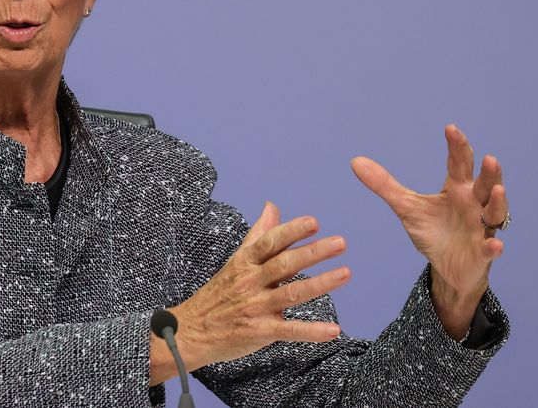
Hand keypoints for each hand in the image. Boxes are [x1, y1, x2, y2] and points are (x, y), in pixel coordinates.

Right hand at [152, 202, 349, 382]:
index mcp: (245, 262)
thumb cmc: (219, 293)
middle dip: (313, 252)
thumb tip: (272, 206)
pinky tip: (334, 329)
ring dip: (320, 284)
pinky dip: (312, 331)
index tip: (314, 222)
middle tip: (340, 243)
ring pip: (292, 293)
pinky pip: (290, 331)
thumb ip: (258, 234)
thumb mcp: (236, 260)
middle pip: (284, 264)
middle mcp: (251, 282)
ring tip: (345, 274)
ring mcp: (256, 307)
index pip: (270, 242)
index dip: (292, 232)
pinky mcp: (261, 331)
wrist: (192, 331)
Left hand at [350, 124, 508, 337]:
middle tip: (489, 158)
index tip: (450, 128)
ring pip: (496, 211)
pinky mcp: (483, 252)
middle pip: (485, 184)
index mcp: (456, 189)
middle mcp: (474, 204)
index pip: (458, 164)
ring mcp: (482, 227)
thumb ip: (385, 185)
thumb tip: (355, 161)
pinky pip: (491, 248)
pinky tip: (495, 244)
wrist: (447, 267)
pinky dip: (494, 246)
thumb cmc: (433, 231)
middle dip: (489, 173)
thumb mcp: (406, 207)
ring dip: (498, 201)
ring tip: (498, 189)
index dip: (457, 146)